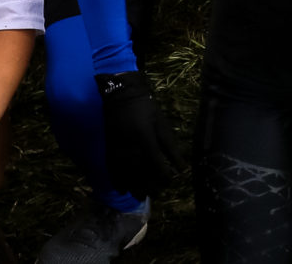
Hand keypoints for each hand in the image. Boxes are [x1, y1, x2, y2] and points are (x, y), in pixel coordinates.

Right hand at [97, 69, 185, 195]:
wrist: (120, 95)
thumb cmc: (145, 107)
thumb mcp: (161, 123)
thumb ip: (171, 146)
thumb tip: (181, 167)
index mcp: (145, 139)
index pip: (157, 165)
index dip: (164, 177)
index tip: (170, 181)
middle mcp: (130, 147)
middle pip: (141, 174)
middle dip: (150, 186)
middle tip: (157, 193)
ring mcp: (117, 149)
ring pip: (126, 174)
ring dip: (134, 187)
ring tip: (142, 196)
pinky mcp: (109, 148)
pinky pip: (112, 168)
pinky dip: (117, 180)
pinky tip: (122, 189)